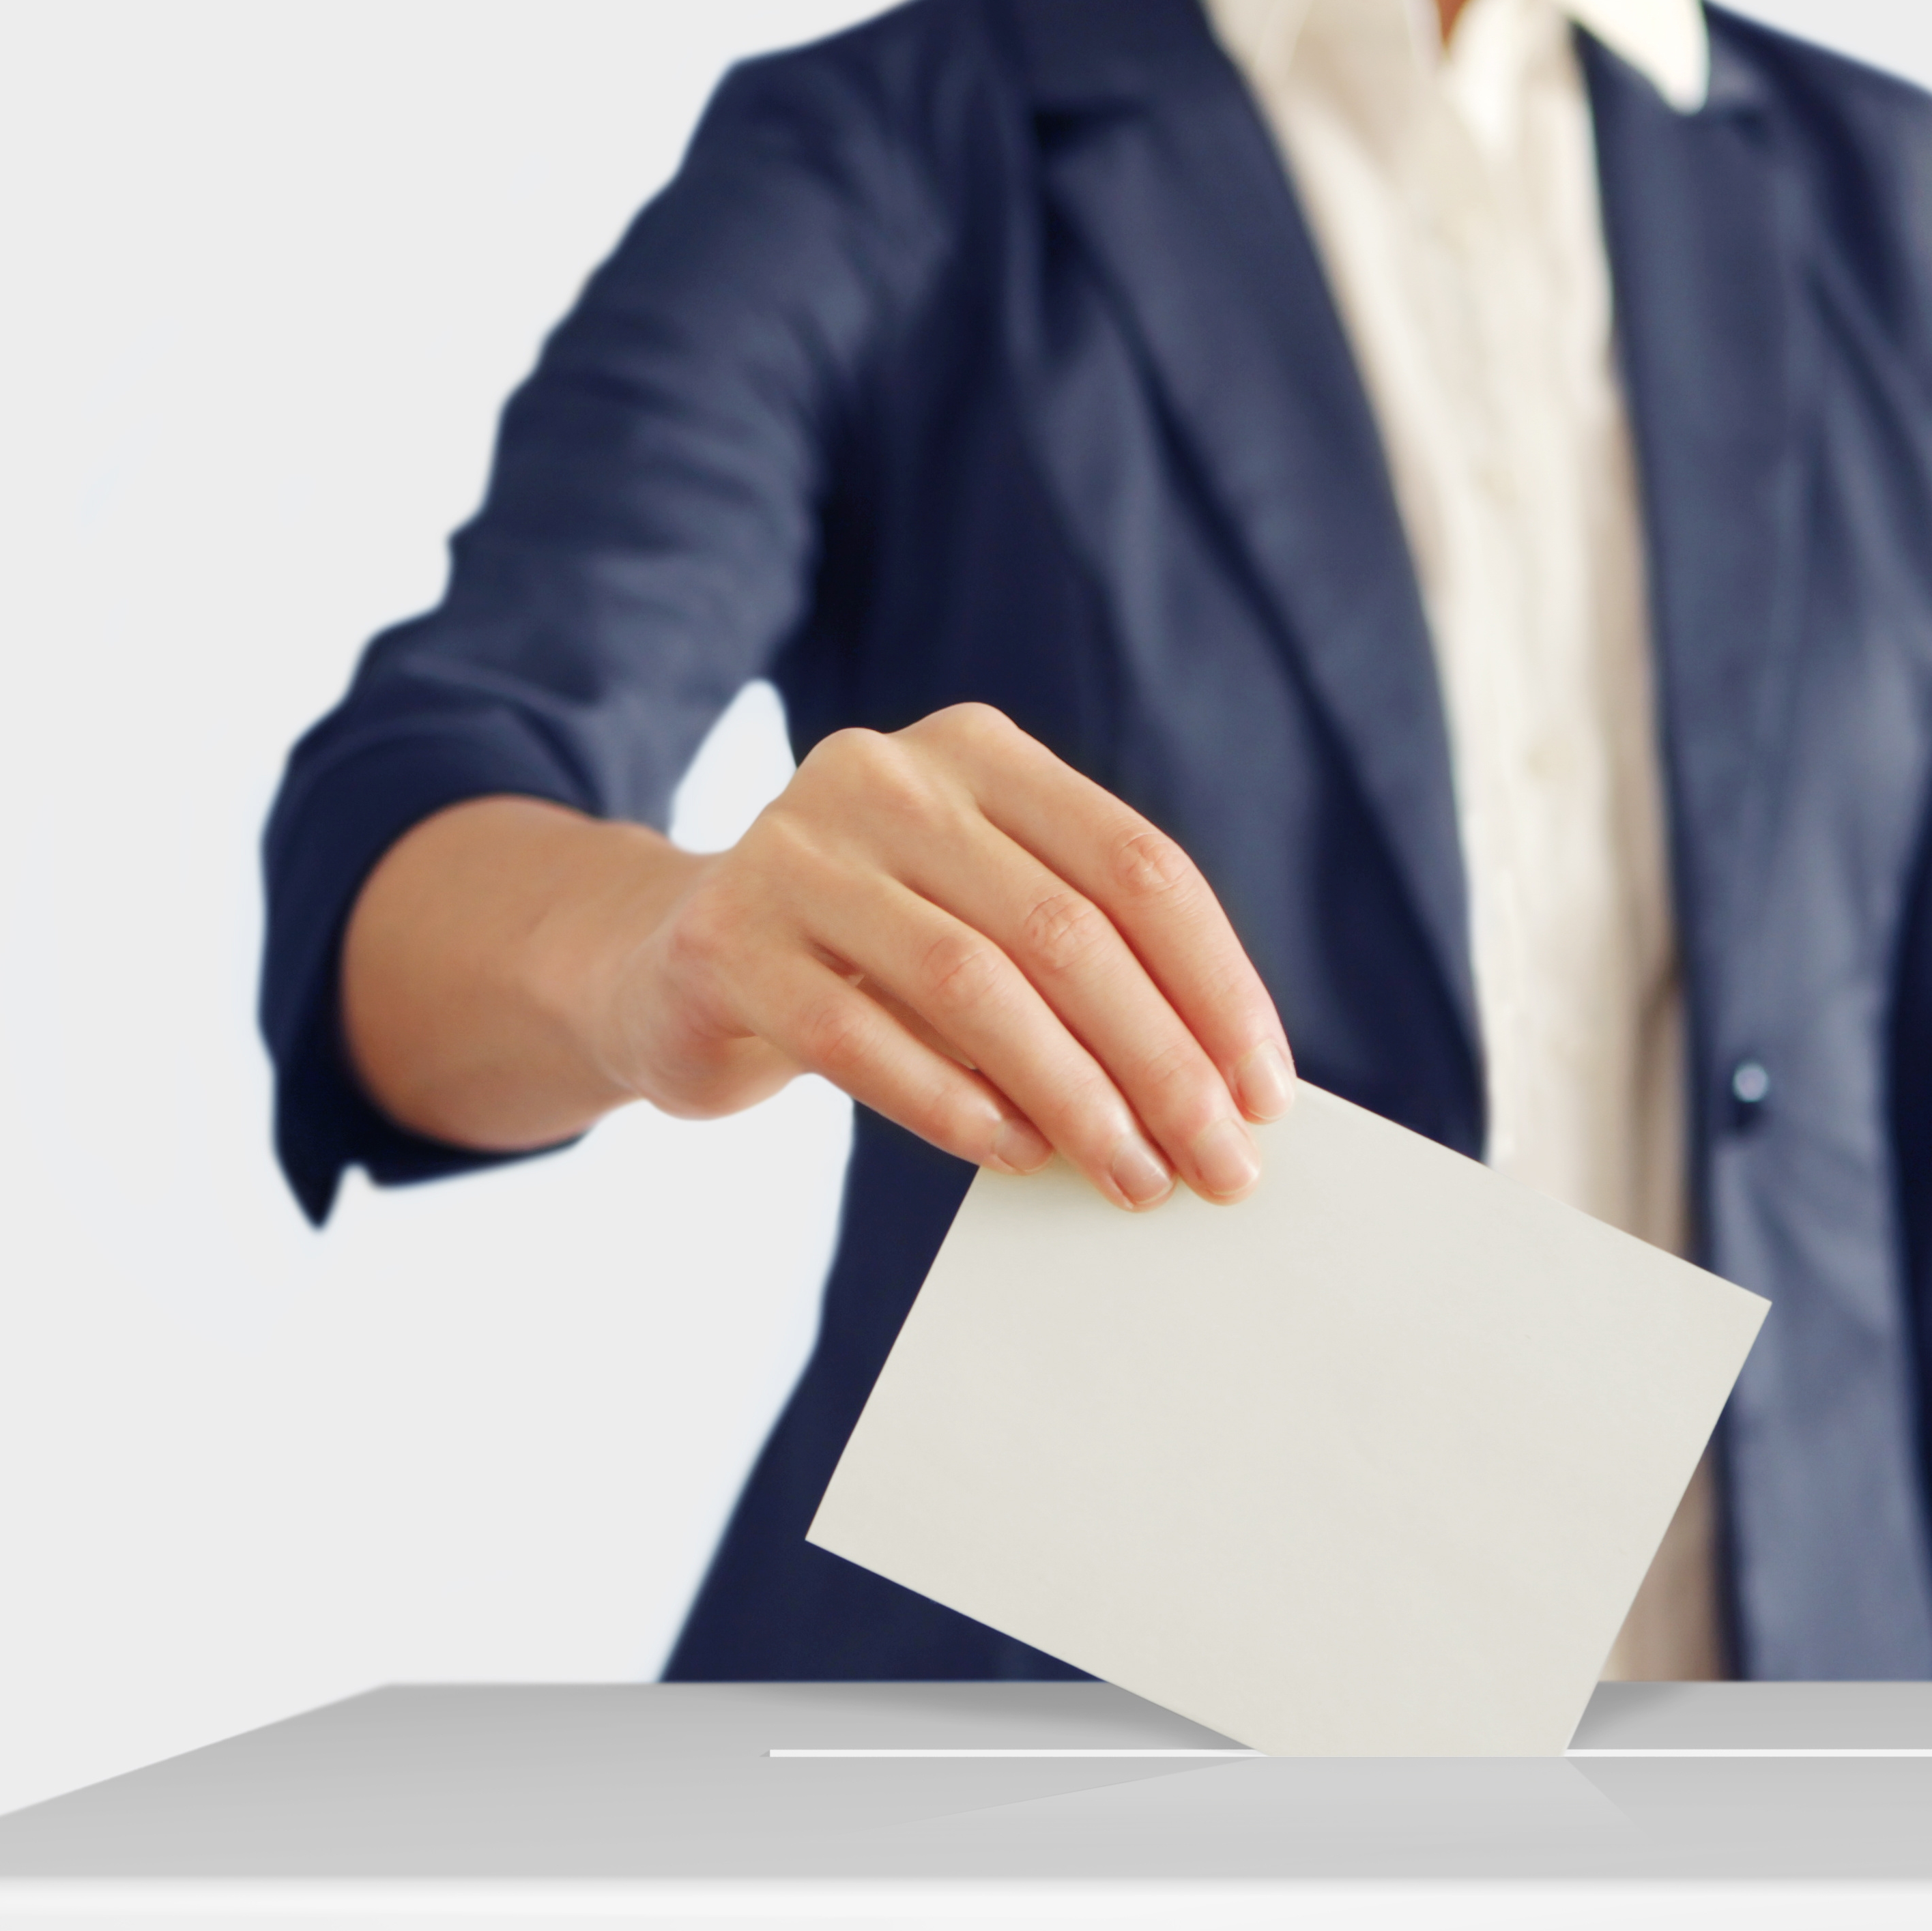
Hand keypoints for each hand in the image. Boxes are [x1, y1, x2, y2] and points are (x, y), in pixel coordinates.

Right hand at [586, 704, 1291, 1204]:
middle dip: (1161, 1062)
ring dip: (1072, 1097)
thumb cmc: (864, 957)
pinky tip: (1014, 1154)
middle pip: (1065, 929)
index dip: (1216, 984)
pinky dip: (952, 1105)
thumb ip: (1074, 964)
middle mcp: (886, 777)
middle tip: (1216, 1164)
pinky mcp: (726, 940)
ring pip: (971, 983)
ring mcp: (794, 850)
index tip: (1264, 1092)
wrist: (667, 965)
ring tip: (1130, 1177)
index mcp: (978, 753)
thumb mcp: (975, 918)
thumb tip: (1216, 1087)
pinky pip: (860, 1036)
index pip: (1135, 864)